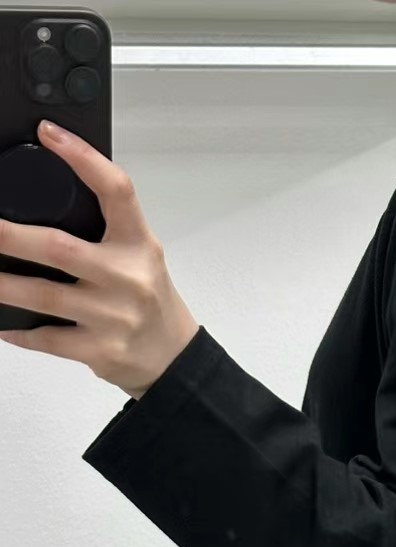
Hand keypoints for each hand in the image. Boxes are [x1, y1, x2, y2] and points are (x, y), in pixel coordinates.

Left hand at [0, 118, 198, 398]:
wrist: (174, 360)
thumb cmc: (150, 303)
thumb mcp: (139, 257)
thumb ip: (105, 229)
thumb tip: (42, 203)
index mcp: (138, 245)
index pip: (116, 191)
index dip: (83, 158)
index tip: (48, 133)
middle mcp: (128, 278)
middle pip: (59, 247)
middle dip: (10, 236)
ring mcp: (114, 317)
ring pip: (44, 296)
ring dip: (3, 285)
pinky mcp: (101, 350)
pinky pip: (48, 339)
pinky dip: (19, 331)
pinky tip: (3, 322)